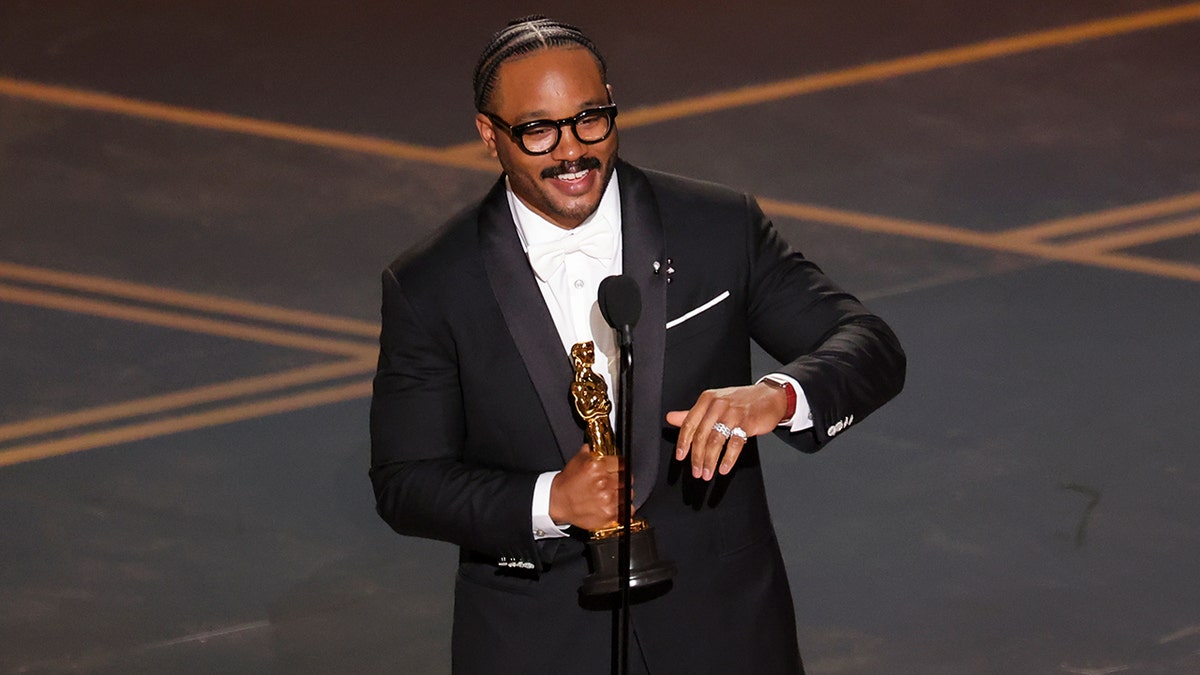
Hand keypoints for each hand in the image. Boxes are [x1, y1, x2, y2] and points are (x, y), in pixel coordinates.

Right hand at [549, 445, 625, 530]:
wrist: (558, 502)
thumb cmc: (566, 484)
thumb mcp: (576, 461)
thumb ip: (589, 452)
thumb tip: (594, 446)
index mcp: (597, 466)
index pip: (621, 463)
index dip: (619, 466)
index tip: (618, 469)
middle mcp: (603, 482)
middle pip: (626, 478)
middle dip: (621, 479)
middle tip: (613, 482)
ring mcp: (607, 499)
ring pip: (628, 493)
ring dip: (622, 493)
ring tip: (612, 494)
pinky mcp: (609, 513)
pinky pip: (627, 509)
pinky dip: (624, 508)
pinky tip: (615, 505)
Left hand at [665, 382, 787, 480]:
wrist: (770, 396)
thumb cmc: (741, 401)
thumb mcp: (714, 403)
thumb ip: (692, 413)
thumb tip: (671, 418)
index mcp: (707, 400)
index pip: (689, 423)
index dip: (683, 442)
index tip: (680, 456)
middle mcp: (718, 405)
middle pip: (701, 435)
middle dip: (696, 457)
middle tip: (696, 472)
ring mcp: (733, 413)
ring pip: (715, 441)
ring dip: (710, 461)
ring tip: (707, 473)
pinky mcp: (747, 422)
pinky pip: (735, 444)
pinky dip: (728, 459)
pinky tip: (724, 468)